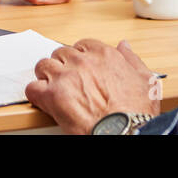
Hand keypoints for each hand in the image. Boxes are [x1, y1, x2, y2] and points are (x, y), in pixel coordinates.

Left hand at [25, 39, 160, 133]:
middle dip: (62, 66)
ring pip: (43, 66)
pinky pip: (33, 88)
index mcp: (103, 55)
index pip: (83, 45)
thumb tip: (124, 46)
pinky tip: (42, 100)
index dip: (80, 57)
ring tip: (52, 88)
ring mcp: (65, 77)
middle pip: (61, 53)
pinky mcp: (52, 96)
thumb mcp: (145, 81)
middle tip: (67, 80)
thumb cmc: (135, 111)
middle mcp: (82, 61)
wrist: (123, 132)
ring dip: (46, 76)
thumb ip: (132, 59)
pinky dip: (35, 94)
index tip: (81, 67)